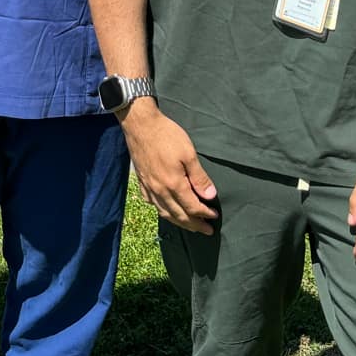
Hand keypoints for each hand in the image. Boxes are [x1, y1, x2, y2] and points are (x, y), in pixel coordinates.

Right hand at [119, 103, 218, 233]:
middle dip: (194, 225)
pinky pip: (152, 203)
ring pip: (164, 213)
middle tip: (206, 230)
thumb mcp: (188, 153)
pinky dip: (162, 211)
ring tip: (189, 225)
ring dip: (179, 222)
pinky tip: (166, 210)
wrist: (140, 124)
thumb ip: (199, 177)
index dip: (205, 214)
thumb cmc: (166, 135)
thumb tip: (210, 196)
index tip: (215, 216)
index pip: (192, 207)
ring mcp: (149, 187)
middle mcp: (160, 190)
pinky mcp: (141, 182)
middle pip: (179, 215)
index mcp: (173, 184)